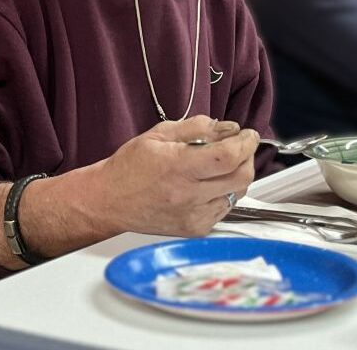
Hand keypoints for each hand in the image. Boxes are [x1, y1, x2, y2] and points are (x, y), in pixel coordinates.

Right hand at [94, 116, 258, 237]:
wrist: (109, 202)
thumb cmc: (130, 167)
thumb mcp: (159, 134)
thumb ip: (197, 127)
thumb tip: (228, 128)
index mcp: (178, 167)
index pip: (229, 156)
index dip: (245, 143)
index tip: (247, 134)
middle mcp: (188, 195)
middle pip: (241, 177)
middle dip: (247, 157)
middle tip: (240, 147)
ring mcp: (194, 216)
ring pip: (237, 194)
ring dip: (237, 175)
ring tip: (220, 165)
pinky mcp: (195, 229)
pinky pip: (225, 208)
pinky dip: (224, 193)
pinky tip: (208, 184)